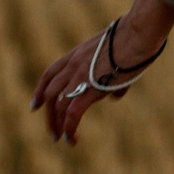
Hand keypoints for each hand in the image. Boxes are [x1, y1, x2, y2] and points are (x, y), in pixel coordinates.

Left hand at [30, 0, 173, 144]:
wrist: (137, 34)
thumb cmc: (134, 40)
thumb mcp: (116, 56)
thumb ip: (111, 77)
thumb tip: (115, 96)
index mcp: (76, 55)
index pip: (50, 74)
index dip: (40, 91)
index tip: (36, 105)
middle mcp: (72, 66)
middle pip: (50, 93)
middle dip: (48, 114)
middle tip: (52, 130)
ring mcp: (79, 77)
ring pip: (57, 106)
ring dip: (57, 125)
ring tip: (60, 139)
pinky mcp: (90, 89)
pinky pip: (72, 114)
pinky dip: (69, 128)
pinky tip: (71, 139)